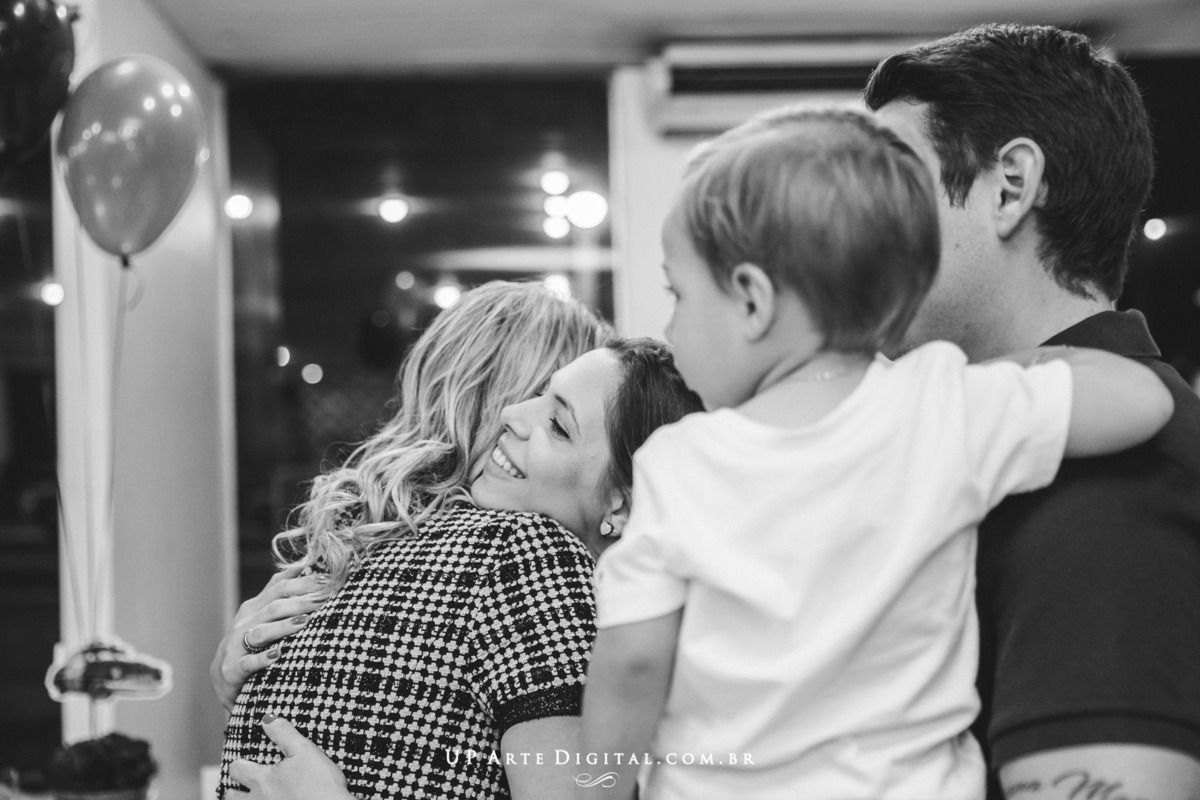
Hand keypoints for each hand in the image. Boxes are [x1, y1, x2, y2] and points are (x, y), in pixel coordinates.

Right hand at [210, 563, 329, 709]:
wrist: (223, 676)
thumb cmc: (251, 642)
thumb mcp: (262, 614)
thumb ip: (280, 592)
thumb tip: (304, 566)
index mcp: (255, 607)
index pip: (279, 588)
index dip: (303, 582)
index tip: (328, 579)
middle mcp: (245, 622)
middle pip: (273, 607)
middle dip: (300, 602)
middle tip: (324, 599)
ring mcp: (236, 645)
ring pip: (260, 632)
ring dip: (283, 626)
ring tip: (304, 622)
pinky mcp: (233, 669)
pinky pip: (248, 663)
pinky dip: (263, 658)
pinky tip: (278, 655)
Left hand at [228, 716, 354, 799]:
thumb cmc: (320, 784)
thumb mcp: (305, 751)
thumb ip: (284, 733)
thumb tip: (267, 719)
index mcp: (262, 780)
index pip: (237, 769)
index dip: (239, 764)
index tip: (242, 763)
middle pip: (231, 798)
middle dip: (232, 792)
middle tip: (235, 789)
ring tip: (253, 798)